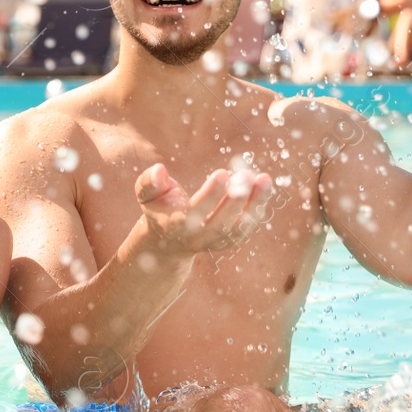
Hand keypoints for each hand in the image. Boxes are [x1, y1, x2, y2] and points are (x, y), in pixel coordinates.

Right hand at [136, 164, 273, 257]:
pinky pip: (246, 228)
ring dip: (254, 205)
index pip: (196, 212)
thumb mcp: (146, 195)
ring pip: (238, 228)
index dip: (210, 194)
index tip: (222, 173)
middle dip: (236, 199)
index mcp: (176, 226)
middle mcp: (198, 238)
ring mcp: (215, 242)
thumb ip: (148, 183)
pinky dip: (257, 210)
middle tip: (247, 175)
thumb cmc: (159, 209)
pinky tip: (265, 188)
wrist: (169, 240)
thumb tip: (159, 170)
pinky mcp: (229, 240)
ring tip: (264, 180)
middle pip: (221, 223)